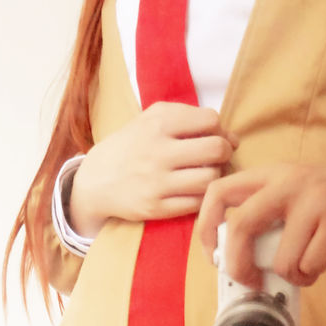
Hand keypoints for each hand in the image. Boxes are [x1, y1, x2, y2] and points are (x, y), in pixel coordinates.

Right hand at [68, 103, 237, 239]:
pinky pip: (196, 203)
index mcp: (159, 123)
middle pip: (216, 149)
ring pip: (210, 179)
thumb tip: (229, 136)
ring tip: (206, 174)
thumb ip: (188, 117)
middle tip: (218, 157)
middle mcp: (158, 151)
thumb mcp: (151, 118)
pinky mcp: (156, 208)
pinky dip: (202, 196)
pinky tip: (195, 191)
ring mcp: (157, 182)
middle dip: (224, 152)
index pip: (210, 120)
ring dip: (215, 176)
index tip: (214, 136)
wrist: (96, 179)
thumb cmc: (132, 145)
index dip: (219, 129)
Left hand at [195, 133, 325, 287]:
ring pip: (281, 259)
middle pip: (240, 227)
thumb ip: (269, 215)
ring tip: (304, 268)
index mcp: (271, 175)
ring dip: (290, 276)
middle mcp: (287, 182)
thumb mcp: (298, 193)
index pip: (218, 192)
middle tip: (250, 281)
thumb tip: (238, 259)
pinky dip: (312, 275)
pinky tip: (320, 265)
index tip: (215, 256)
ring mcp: (314, 200)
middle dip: (237, 266)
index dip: (205, 228)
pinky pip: (310, 265)